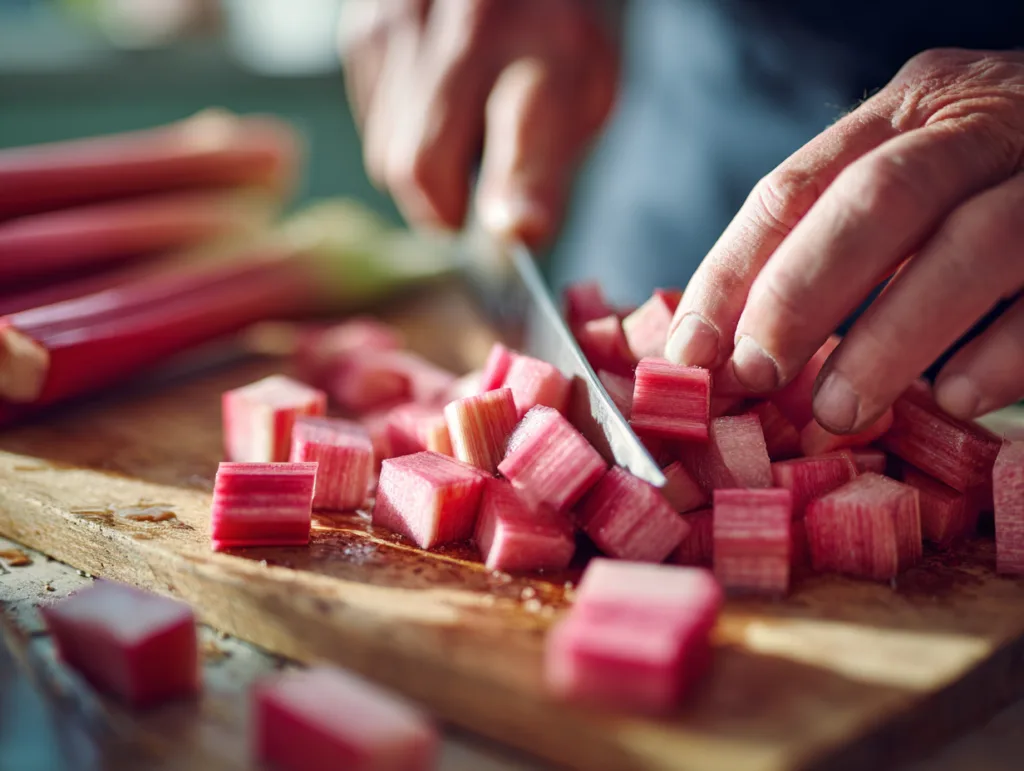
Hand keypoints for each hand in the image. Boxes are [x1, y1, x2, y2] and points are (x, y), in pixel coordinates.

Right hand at [338, 0, 618, 245]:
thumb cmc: (559, 31)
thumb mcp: (589, 93)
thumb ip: (547, 168)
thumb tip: (512, 236)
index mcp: (551, 45)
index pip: (525, 131)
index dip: (518, 190)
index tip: (517, 230)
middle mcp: (469, 22)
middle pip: (420, 165)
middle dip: (444, 210)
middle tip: (471, 209)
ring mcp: (402, 16)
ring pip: (386, 153)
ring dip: (424, 169)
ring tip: (464, 130)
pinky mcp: (363, 23)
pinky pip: (370, 122)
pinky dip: (401, 132)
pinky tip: (435, 99)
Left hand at [664, 48, 1023, 431]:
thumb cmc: (990, 184)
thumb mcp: (910, 181)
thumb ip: (837, 237)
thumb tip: (729, 342)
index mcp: (910, 108)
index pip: (795, 187)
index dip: (732, 273)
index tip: (690, 352)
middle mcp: (984, 123)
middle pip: (878, 200)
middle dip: (802, 294)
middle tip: (756, 375)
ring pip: (975, 244)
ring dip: (893, 337)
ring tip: (838, 410)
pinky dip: (1002, 352)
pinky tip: (953, 398)